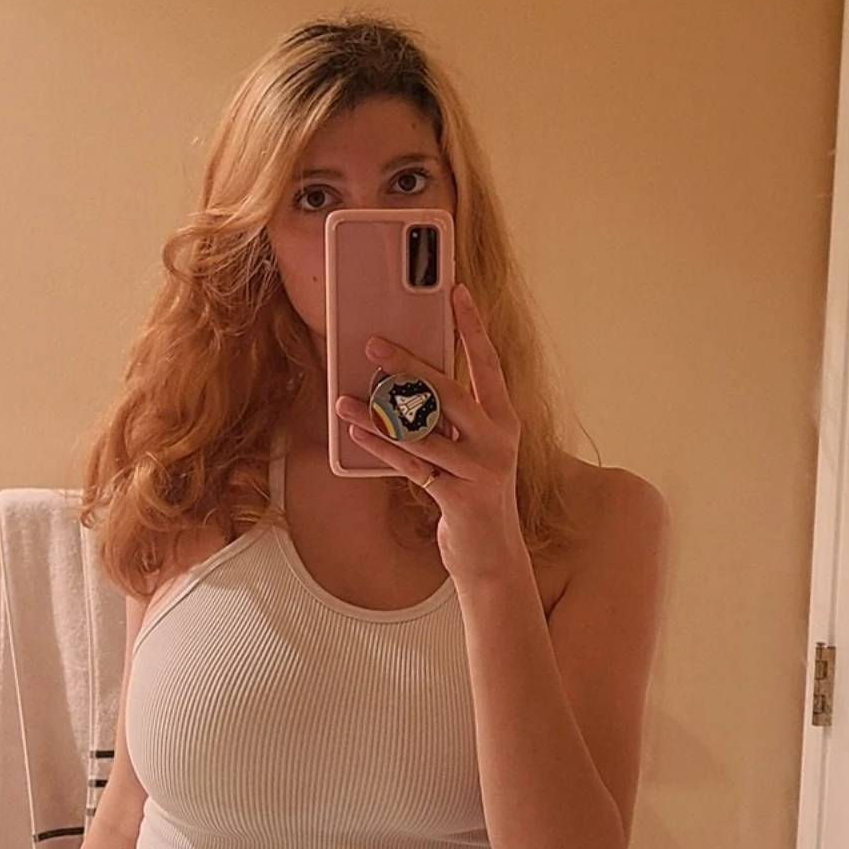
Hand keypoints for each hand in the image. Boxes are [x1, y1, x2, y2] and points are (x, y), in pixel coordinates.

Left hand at [335, 283, 529, 588]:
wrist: (493, 556)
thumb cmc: (474, 493)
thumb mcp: (470, 449)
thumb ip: (448, 418)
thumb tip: (404, 379)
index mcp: (504, 421)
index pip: (489, 363)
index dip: (472, 327)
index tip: (457, 291)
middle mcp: (498, 441)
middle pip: (451, 392)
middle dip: (410, 366)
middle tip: (373, 345)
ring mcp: (481, 471)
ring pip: (423, 432)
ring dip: (378, 414)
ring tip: (343, 399)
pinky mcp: (460, 498)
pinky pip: (412, 466)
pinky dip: (381, 448)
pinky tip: (356, 432)